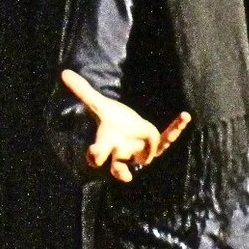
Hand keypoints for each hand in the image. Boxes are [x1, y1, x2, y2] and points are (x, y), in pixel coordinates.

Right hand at [62, 68, 188, 182]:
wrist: (127, 129)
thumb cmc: (111, 120)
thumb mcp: (98, 105)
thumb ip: (83, 91)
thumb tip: (64, 72)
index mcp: (106, 144)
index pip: (97, 154)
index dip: (94, 156)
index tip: (93, 155)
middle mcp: (121, 154)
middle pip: (118, 168)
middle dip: (120, 172)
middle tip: (125, 176)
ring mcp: (139, 153)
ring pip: (146, 156)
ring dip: (150, 146)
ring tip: (151, 132)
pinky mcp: (156, 146)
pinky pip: (167, 140)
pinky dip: (175, 128)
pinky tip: (184, 115)